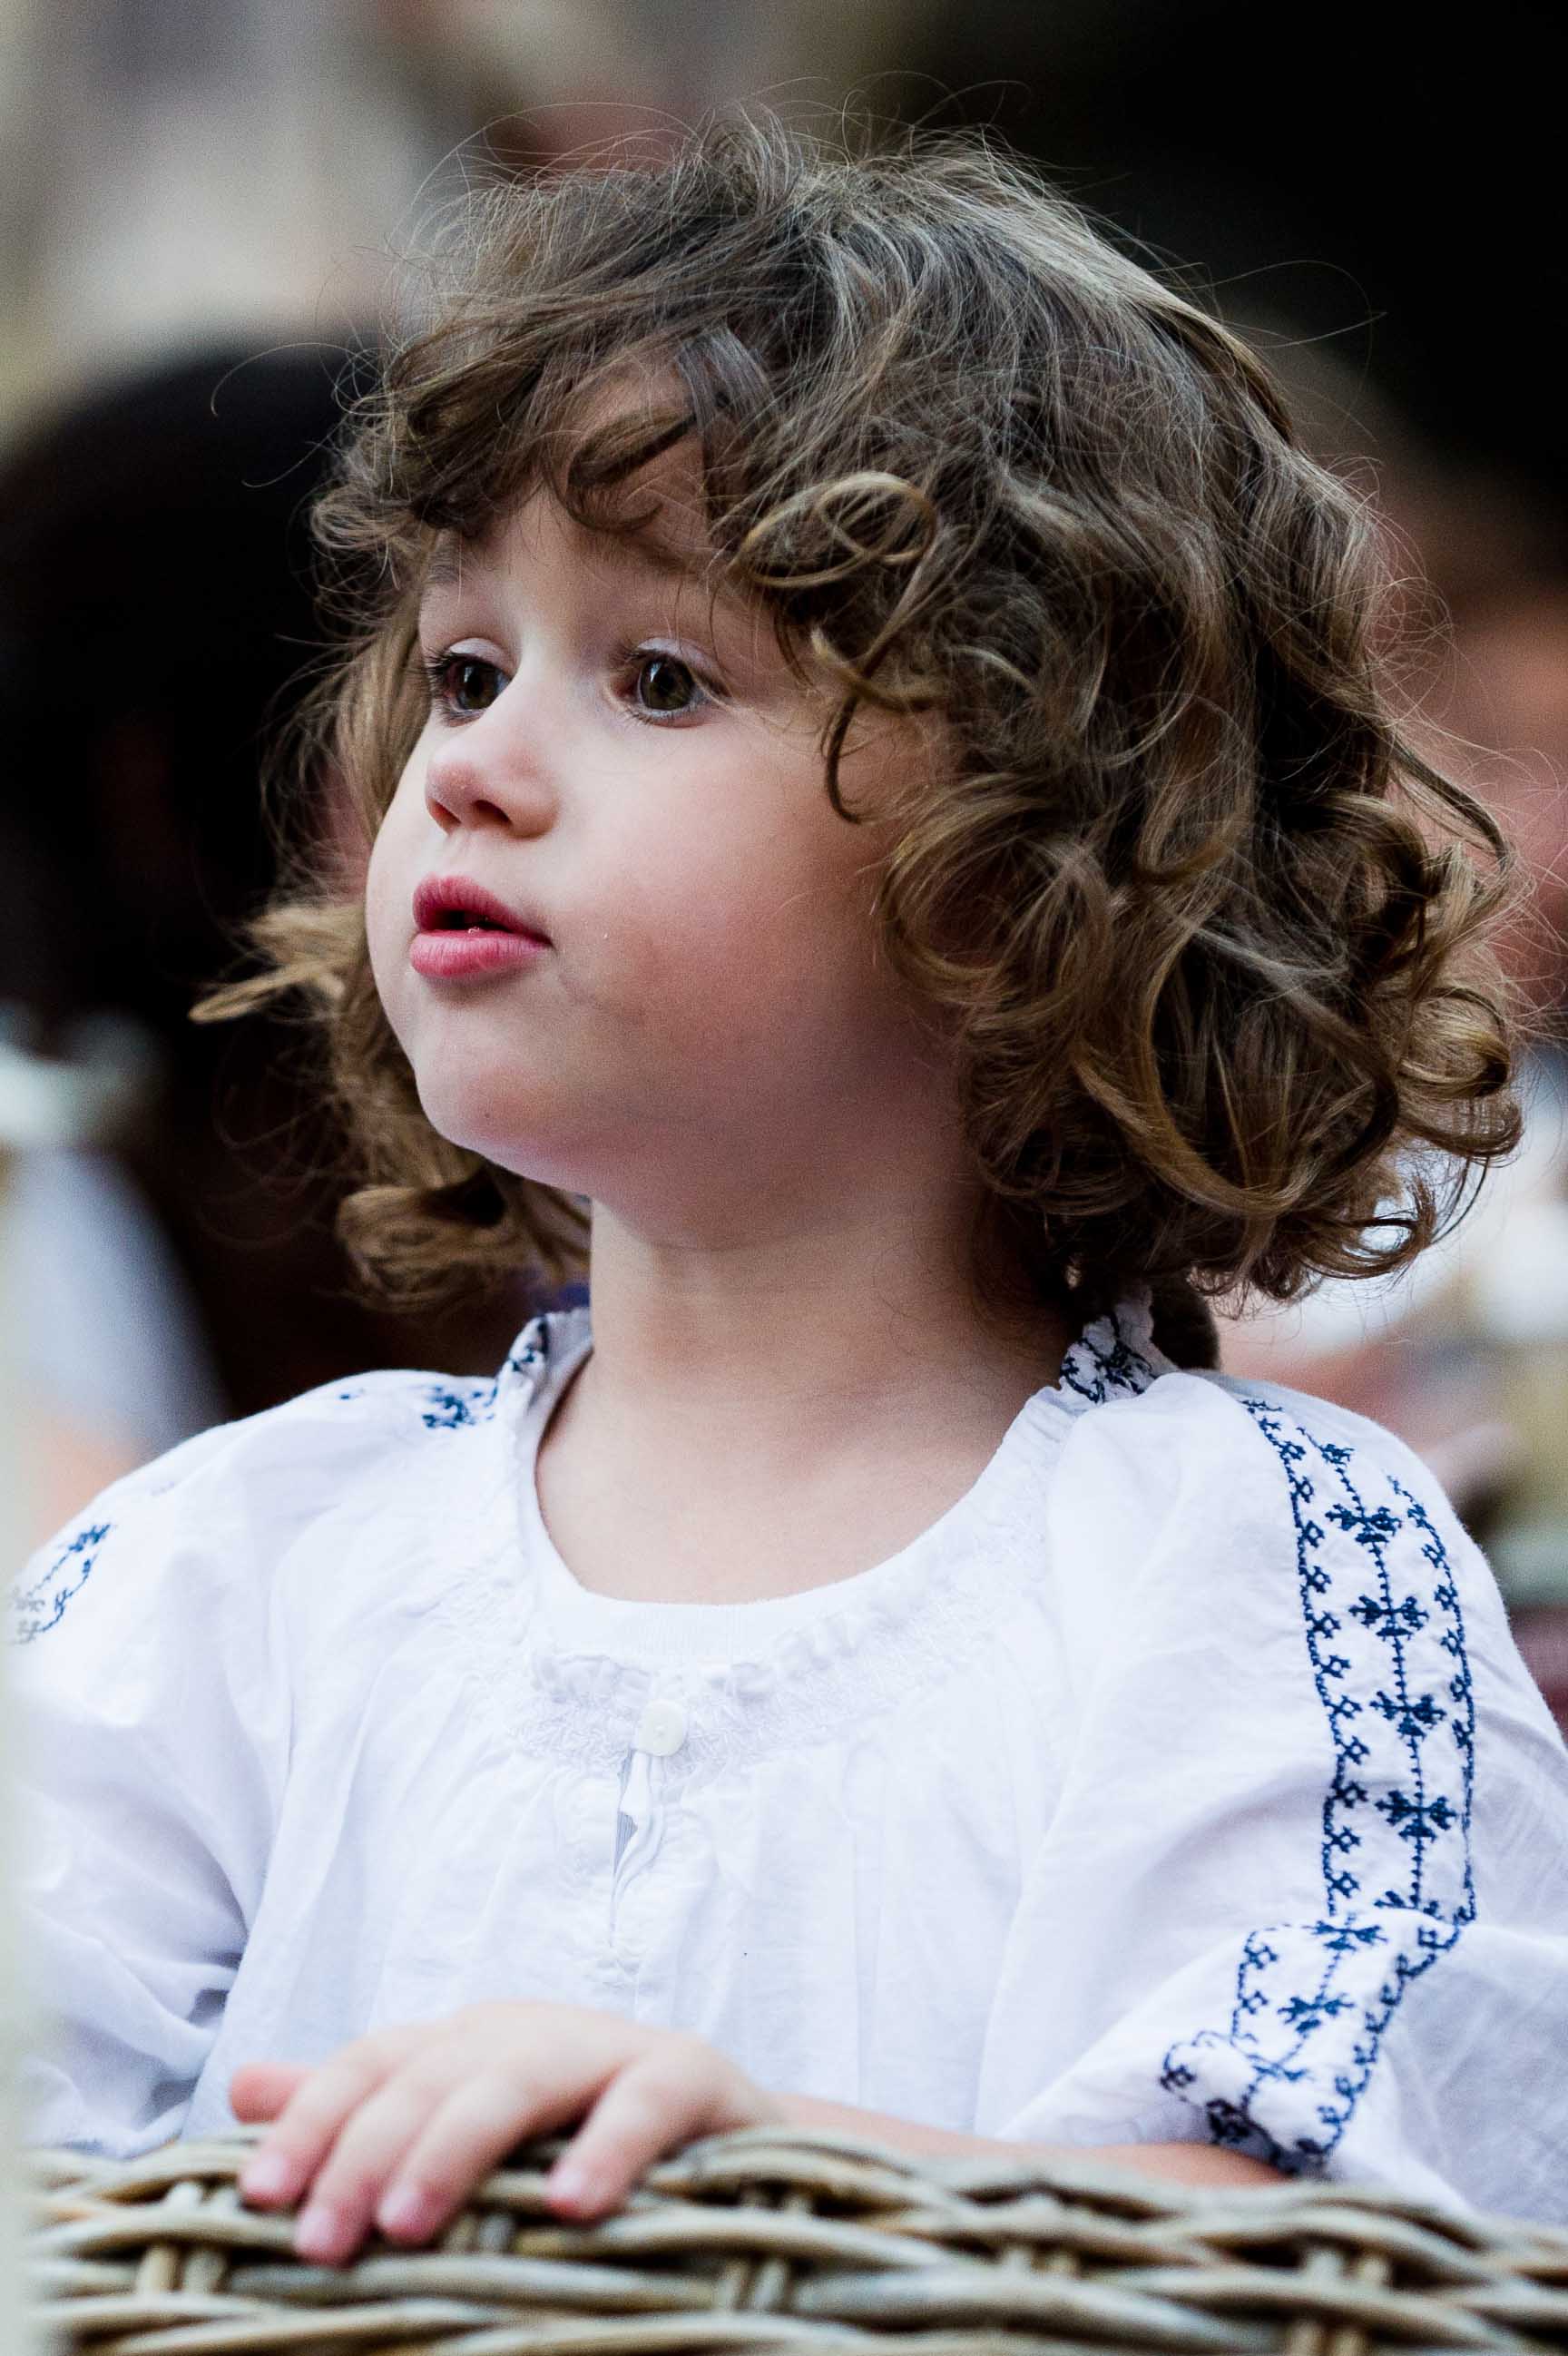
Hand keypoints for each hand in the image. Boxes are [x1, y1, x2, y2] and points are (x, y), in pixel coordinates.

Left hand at [230, 2000, 784, 2263]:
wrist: (728, 2139)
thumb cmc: (577, 2139)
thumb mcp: (464, 2124)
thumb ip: (366, 2109)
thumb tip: (244, 2087)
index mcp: (469, 2041)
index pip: (375, 2061)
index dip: (314, 2119)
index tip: (262, 2196)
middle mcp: (529, 2031)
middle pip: (432, 2073)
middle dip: (367, 2152)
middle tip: (322, 2238)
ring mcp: (610, 2047)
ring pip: (519, 2079)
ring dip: (455, 2148)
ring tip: (408, 2224)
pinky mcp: (690, 2076)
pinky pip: (646, 2103)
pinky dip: (608, 2147)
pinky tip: (570, 2204)